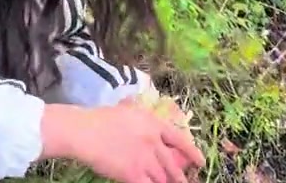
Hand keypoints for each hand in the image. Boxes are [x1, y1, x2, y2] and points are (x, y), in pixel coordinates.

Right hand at [42, 101, 204, 182]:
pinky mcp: (133, 173)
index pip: (178, 138)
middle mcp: (152, 140)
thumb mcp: (127, 110)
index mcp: (152, 123)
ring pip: (163, 178)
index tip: (200, 162)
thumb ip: (142, 117)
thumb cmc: (102, 118)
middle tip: (185, 182)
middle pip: (172, 163)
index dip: (191, 152)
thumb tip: (149, 123)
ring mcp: (144, 158)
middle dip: (180, 177)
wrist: (85, 131)